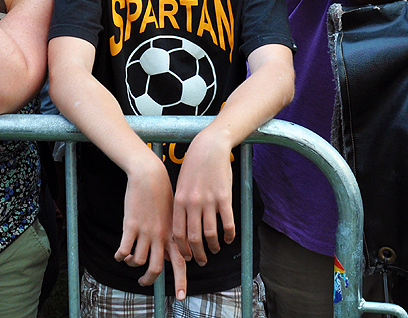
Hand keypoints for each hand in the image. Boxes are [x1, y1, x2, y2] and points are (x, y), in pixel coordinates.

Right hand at [116, 153, 187, 298]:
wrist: (150, 176)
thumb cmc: (162, 194)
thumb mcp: (173, 215)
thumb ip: (172, 235)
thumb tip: (170, 254)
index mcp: (174, 234)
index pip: (181, 263)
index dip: (181, 282)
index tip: (180, 296)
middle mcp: (161, 236)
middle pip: (157, 268)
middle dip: (149, 280)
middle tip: (144, 283)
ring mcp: (146, 232)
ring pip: (139, 261)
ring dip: (133, 264)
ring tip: (130, 261)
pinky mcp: (131, 226)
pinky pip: (124, 250)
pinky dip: (120, 257)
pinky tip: (118, 255)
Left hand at [172, 132, 233, 265]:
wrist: (209, 147)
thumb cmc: (194, 165)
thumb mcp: (180, 184)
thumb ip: (180, 204)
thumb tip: (180, 226)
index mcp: (179, 200)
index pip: (178, 233)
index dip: (182, 249)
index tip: (186, 256)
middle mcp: (192, 203)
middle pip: (194, 238)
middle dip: (197, 254)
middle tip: (201, 260)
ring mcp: (209, 201)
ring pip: (210, 234)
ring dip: (213, 246)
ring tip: (216, 249)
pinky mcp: (224, 197)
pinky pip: (227, 223)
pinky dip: (229, 235)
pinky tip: (229, 239)